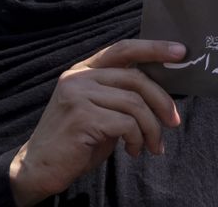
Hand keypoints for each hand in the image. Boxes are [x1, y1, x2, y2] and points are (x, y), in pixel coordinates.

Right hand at [7, 39, 185, 205]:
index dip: (153, 48)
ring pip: (134, 104)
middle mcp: (79, 78)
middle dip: (162, 101)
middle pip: (135, 78)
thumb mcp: (99, 111)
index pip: (123, 49)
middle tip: (174, 122)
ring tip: (153, 146)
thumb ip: (121, 96)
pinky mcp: (81, 118)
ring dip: (151, 129)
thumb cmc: (75, 142)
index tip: (180, 51)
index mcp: (83, 71)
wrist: (37, 169)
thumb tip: (161, 93)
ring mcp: (78, 96)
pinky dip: (137, 139)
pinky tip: (133, 151)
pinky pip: (126, 124)